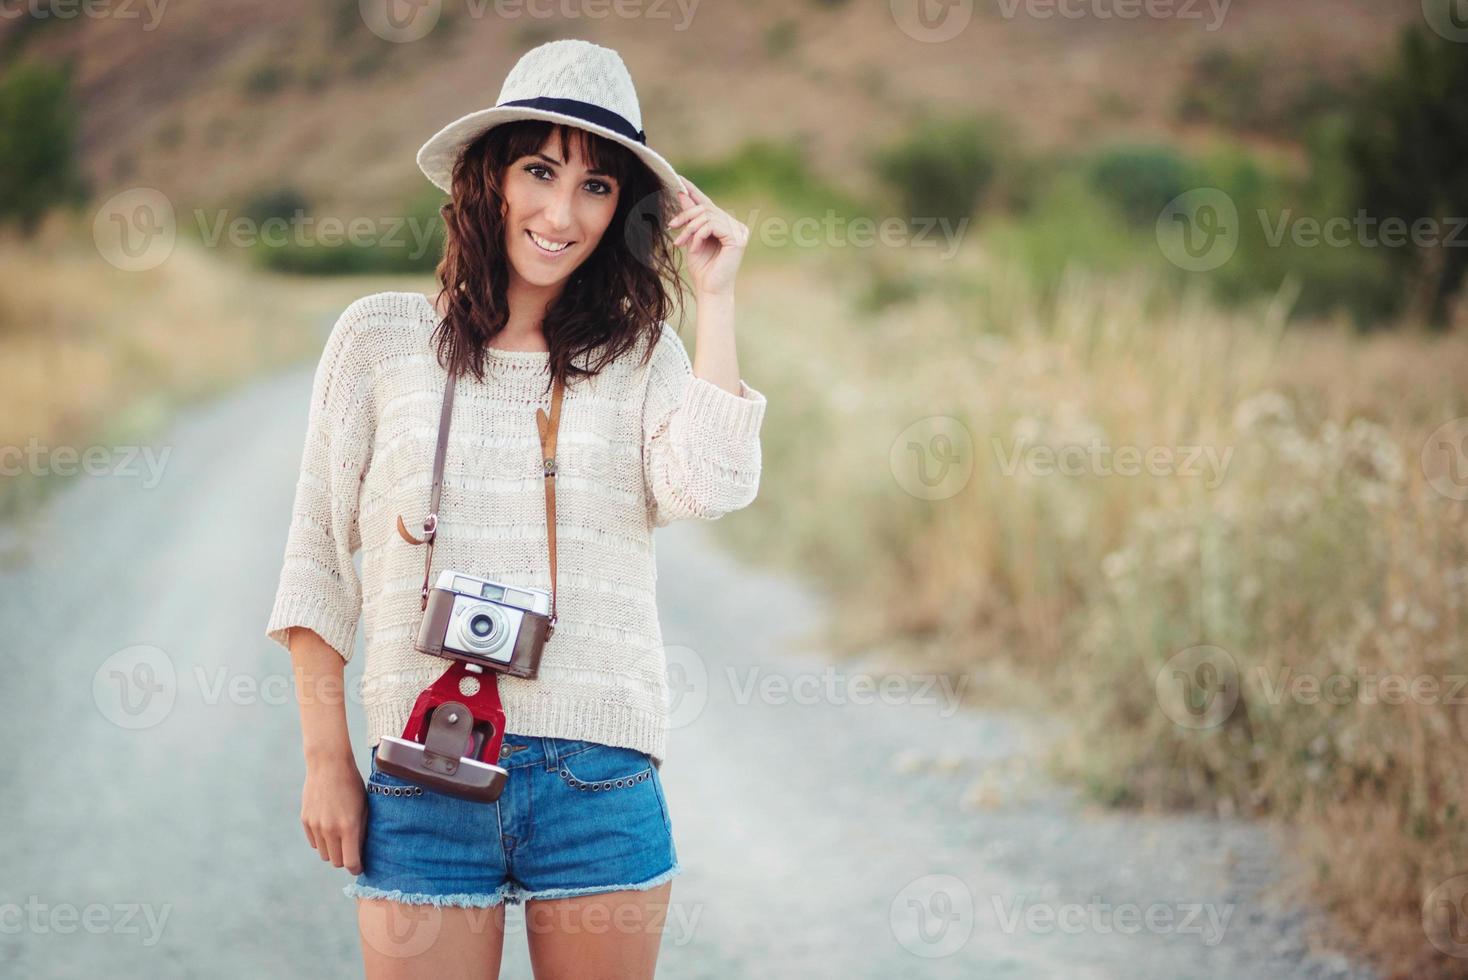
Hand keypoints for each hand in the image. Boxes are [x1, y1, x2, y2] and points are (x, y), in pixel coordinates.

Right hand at [300, 753, 366, 875]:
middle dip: (345, 859)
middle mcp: (330, 830)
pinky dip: (322, 841)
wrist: (328, 765)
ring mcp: (316, 826)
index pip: (350, 862)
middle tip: (351, 850)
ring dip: (333, 850)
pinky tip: (329, 827)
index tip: (359, 867)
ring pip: (324, 854)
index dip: (356, 868)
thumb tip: (361, 852)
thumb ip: (361, 830)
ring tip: (341, 836)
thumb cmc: (352, 784)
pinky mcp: (305, 821)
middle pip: (336, 861)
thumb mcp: (364, 807)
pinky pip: (314, 842)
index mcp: (349, 827)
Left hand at [668, 175, 747, 299]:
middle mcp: (735, 225)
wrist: (709, 290)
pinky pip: (712, 226)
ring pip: (707, 216)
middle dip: (685, 216)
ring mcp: (739, 231)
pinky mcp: (738, 239)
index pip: (708, 204)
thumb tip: (682, 194)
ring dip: (689, 229)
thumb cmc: (702, 268)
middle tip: (671, 227)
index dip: (694, 191)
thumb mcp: (691, 238)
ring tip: (680, 243)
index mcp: (726, 224)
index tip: (679, 179)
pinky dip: (698, 236)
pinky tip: (694, 248)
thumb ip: (690, 217)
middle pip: (706, 208)